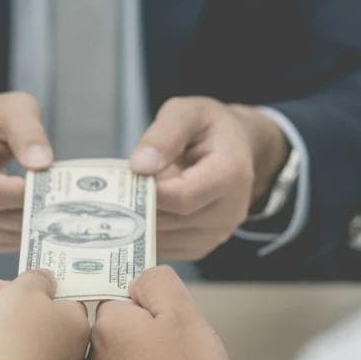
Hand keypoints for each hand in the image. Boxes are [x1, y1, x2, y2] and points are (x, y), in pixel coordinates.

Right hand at [0, 92, 52, 253]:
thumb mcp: (7, 108)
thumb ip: (27, 130)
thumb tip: (43, 164)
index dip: (26, 193)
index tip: (52, 183)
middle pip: (1, 218)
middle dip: (37, 209)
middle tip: (67, 199)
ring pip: (6, 237)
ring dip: (36, 225)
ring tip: (56, 205)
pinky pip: (4, 245)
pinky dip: (26, 234)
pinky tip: (38, 215)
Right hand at [0, 271, 89, 359]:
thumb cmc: (9, 334)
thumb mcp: (23, 289)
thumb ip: (38, 279)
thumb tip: (48, 280)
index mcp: (77, 324)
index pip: (62, 297)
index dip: (34, 287)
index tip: (10, 283)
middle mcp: (74, 356)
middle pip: (44, 323)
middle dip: (15, 308)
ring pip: (31, 349)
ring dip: (9, 335)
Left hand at [84, 266, 235, 359]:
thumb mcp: (183, 315)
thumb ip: (160, 284)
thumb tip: (142, 276)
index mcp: (108, 323)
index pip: (124, 296)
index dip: (153, 305)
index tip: (171, 318)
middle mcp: (93, 355)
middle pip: (127, 330)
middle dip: (152, 337)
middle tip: (180, 353)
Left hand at [130, 97, 288, 260]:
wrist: (236, 148)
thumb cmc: (209, 128)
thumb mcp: (188, 112)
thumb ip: (165, 133)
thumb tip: (140, 166)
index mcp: (230, 174)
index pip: (181, 196)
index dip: (149, 189)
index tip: (132, 173)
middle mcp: (229, 212)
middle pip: (169, 219)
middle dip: (140, 203)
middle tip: (124, 184)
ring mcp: (216, 235)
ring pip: (161, 238)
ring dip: (139, 218)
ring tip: (136, 193)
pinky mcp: (201, 247)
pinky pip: (163, 247)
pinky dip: (145, 232)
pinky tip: (142, 209)